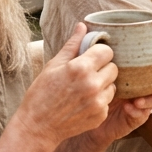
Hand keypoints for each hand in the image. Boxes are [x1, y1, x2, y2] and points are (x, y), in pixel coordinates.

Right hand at [13, 24, 121, 146]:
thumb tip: (82, 25)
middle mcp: (93, 84)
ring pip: (114, 85)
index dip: (99, 53)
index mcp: (81, 68)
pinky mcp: (101, 115)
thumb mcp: (53, 65)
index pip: (107, 51)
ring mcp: (99, 102)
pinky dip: (100, 100)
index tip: (91, 57)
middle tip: (88, 73)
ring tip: (84, 89)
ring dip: (104, 84)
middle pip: (114, 68)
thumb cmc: (41, 93)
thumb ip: (72, 45)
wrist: (37, 126)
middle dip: (103, 68)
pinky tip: (83, 102)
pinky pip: (108, 101)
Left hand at [78, 55, 151, 148]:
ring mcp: (137, 101)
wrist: (75, 113)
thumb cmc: (81, 86)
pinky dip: (139, 111)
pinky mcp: (133, 116)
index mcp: (132, 70)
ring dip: (150, 98)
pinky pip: (143, 114)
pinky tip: (129, 108)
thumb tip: (82, 25)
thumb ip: (86, 48)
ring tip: (138, 100)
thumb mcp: (82, 65)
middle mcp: (138, 85)